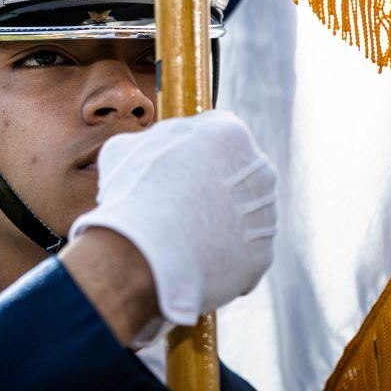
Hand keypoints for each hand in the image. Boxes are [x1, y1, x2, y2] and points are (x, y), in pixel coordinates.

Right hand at [69, 109, 276, 326]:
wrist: (147, 257)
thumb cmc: (133, 196)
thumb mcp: (125, 150)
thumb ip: (149, 142)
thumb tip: (148, 148)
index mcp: (229, 132)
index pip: (215, 132)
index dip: (189, 151)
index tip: (172, 167)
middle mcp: (259, 170)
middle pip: (235, 173)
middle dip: (211, 186)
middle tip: (176, 203)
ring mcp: (265, 215)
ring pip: (240, 214)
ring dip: (218, 221)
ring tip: (181, 234)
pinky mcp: (262, 255)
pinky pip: (240, 252)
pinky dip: (220, 255)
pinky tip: (191, 258)